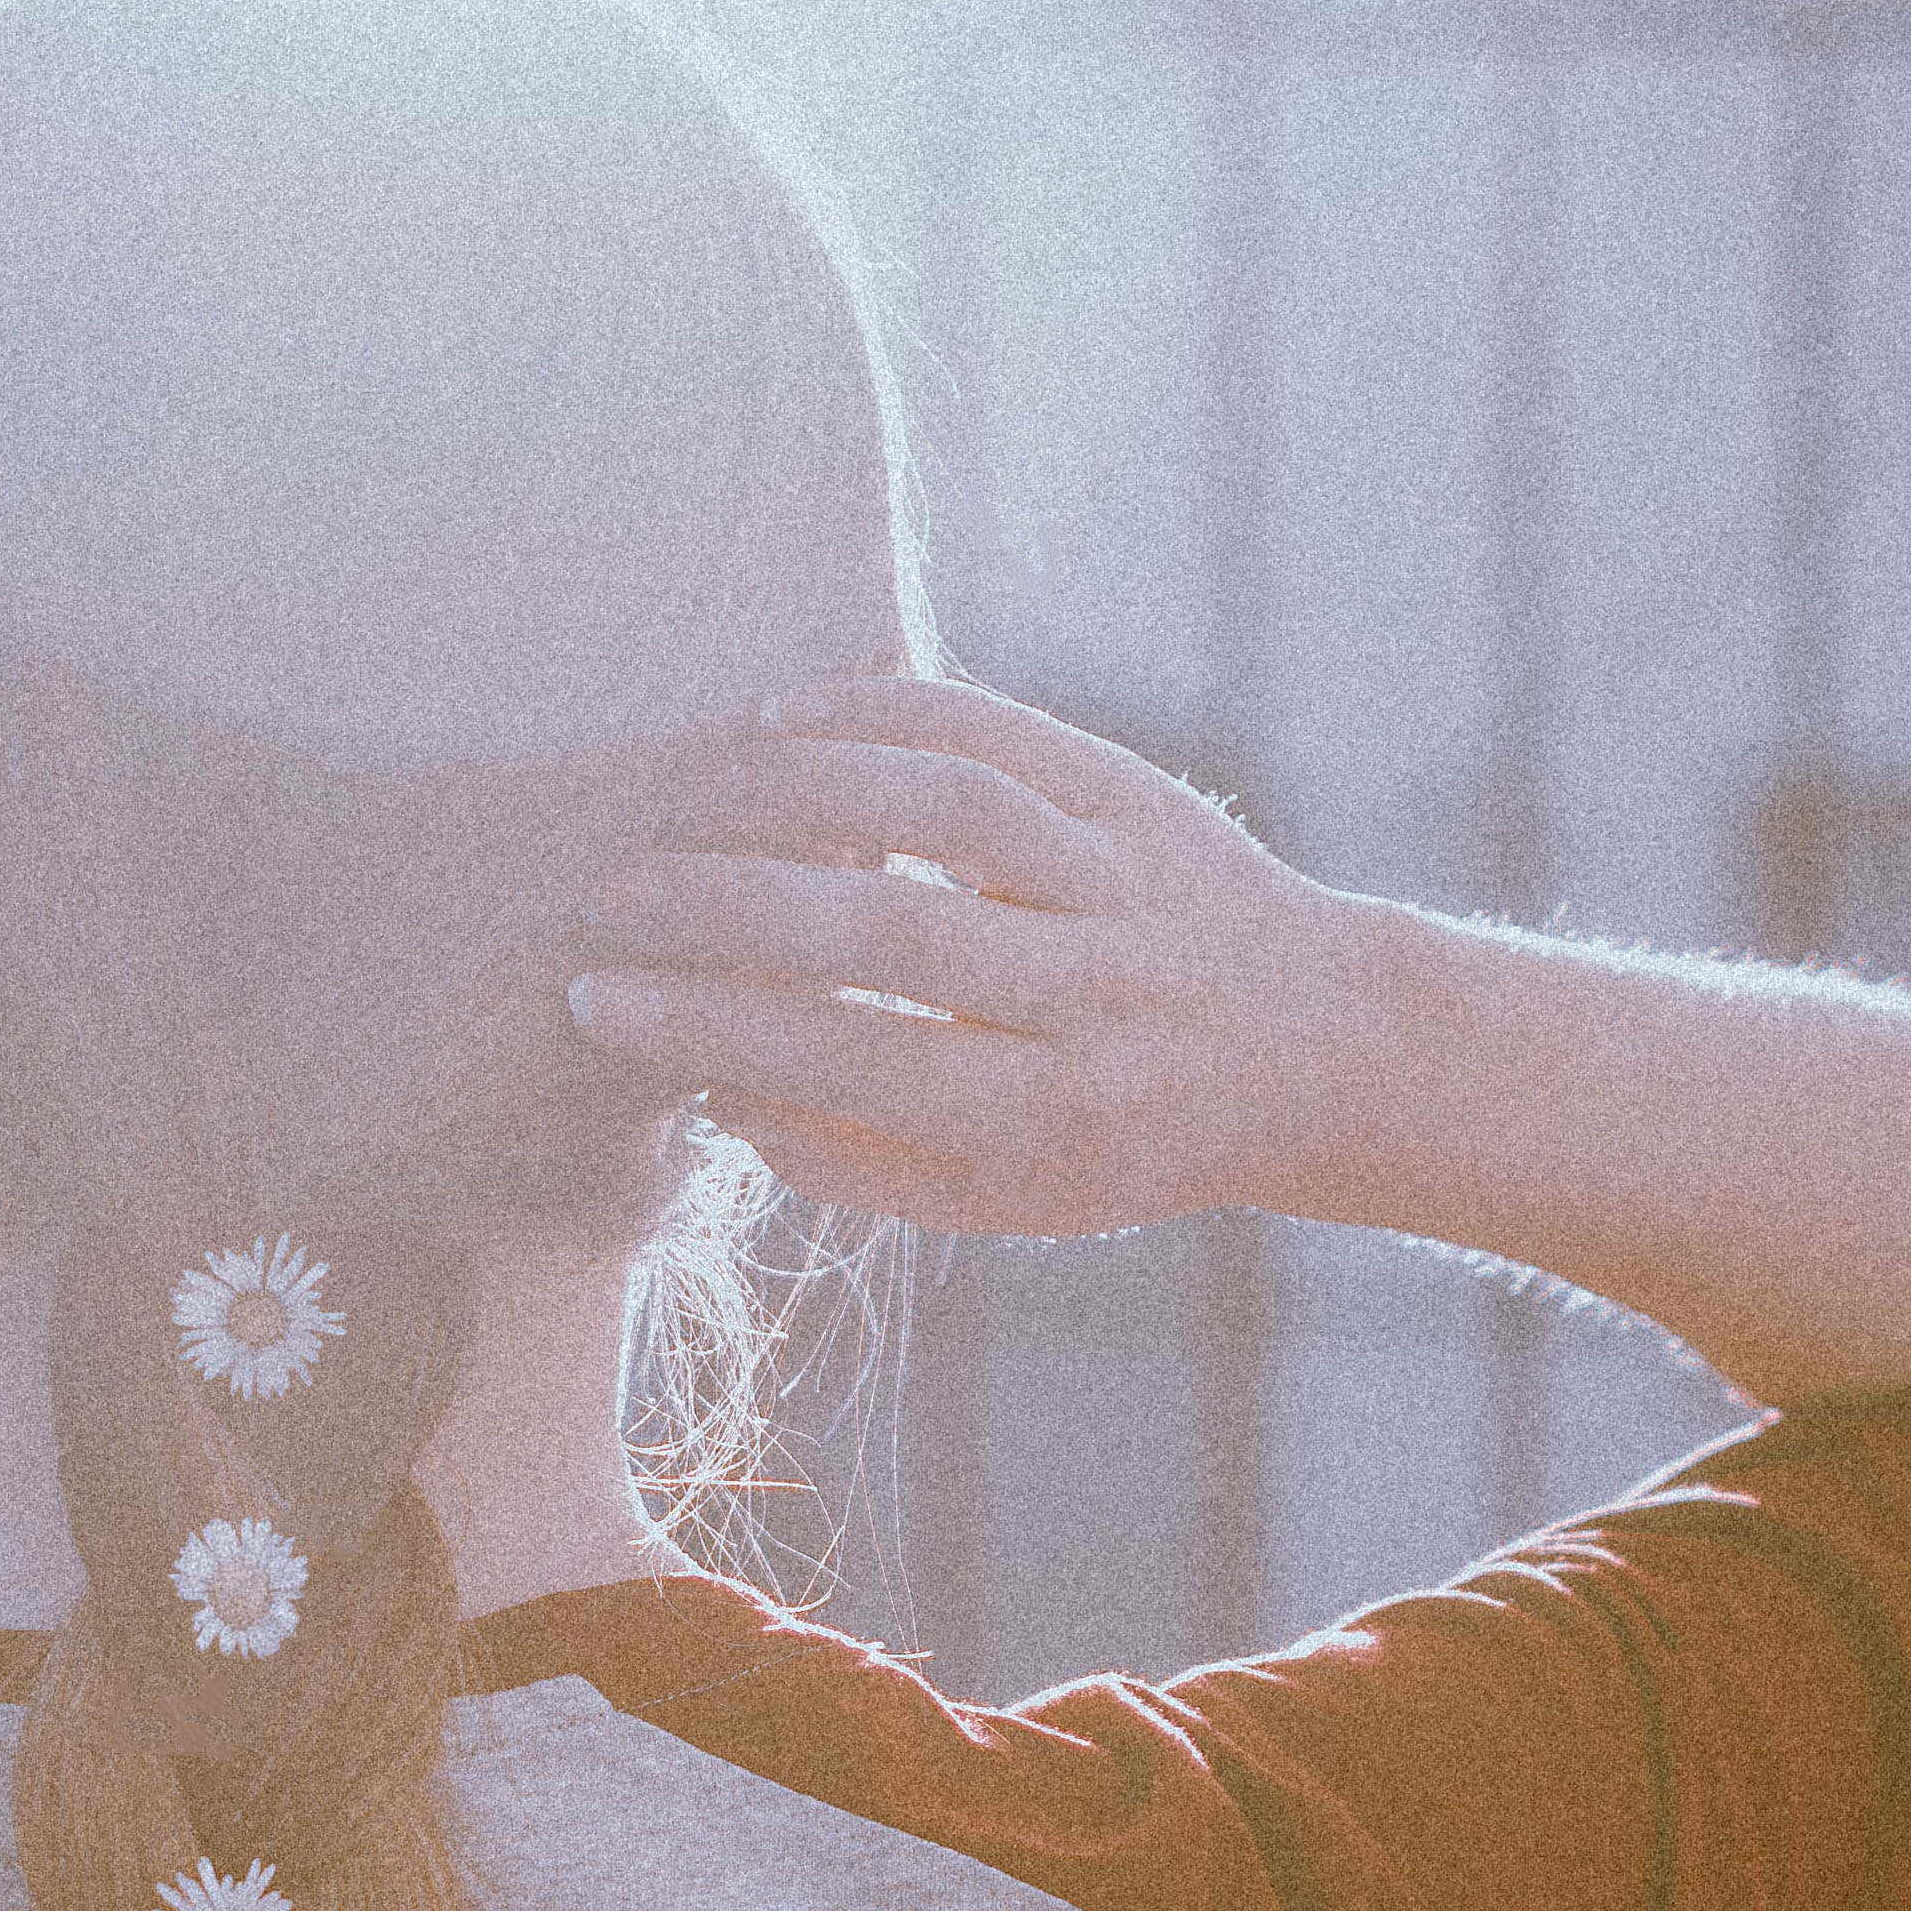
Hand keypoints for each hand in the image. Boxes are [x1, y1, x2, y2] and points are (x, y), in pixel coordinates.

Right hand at [563, 675, 1375, 1239]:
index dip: (717, 1030)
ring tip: (686, 801)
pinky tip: (781, 718)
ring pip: (950, 810)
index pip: (860, 1063)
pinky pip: (1000, 728)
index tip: (599, 1000)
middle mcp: (1100, 995)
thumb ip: (855, 1163)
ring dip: (800, 794)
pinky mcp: (1138, 791)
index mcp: (1057, 1116)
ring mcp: (1126, 881)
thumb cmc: (1119, 1136)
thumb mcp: (1001, 1199)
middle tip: (614, 897)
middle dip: (734, 910)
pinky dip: (883, 711)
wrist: (1312, 1045)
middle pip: (895, 934)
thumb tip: (709, 1097)